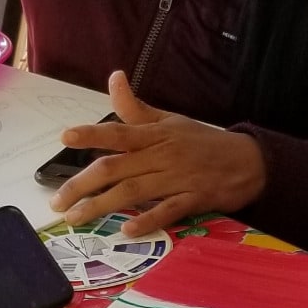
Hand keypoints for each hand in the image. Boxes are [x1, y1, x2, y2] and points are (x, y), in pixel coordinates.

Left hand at [48, 70, 267, 234]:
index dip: (91, 133)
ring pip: (133, 191)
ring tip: (76, 218)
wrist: (249, 161)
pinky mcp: (194, 199)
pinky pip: (168, 210)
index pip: (118, 131)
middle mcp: (162, 154)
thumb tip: (114, 78)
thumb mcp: (170, 120)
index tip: (65, 138)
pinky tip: (127, 229)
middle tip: (58, 201)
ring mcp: (178, 178)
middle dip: (82, 184)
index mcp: (155, 134)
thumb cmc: (203, 142)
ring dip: (102, 205)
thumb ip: (136, 107)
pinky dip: (147, 220)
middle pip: (116, 167)